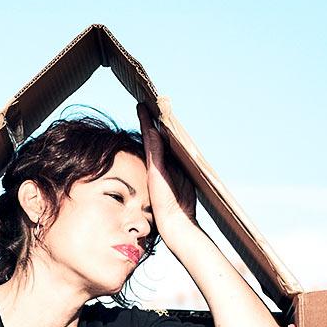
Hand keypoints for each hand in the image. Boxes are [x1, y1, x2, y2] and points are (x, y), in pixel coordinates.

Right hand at [136, 101, 198, 235]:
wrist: (175, 221)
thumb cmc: (180, 204)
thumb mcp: (183, 179)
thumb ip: (179, 164)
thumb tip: (180, 149)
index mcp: (164, 166)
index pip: (158, 143)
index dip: (154, 128)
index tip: (151, 113)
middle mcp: (157, 165)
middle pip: (152, 138)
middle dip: (148, 121)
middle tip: (144, 105)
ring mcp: (155, 167)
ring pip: (150, 139)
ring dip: (146, 123)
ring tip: (143, 107)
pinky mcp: (155, 170)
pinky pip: (153, 147)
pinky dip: (150, 132)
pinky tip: (148, 121)